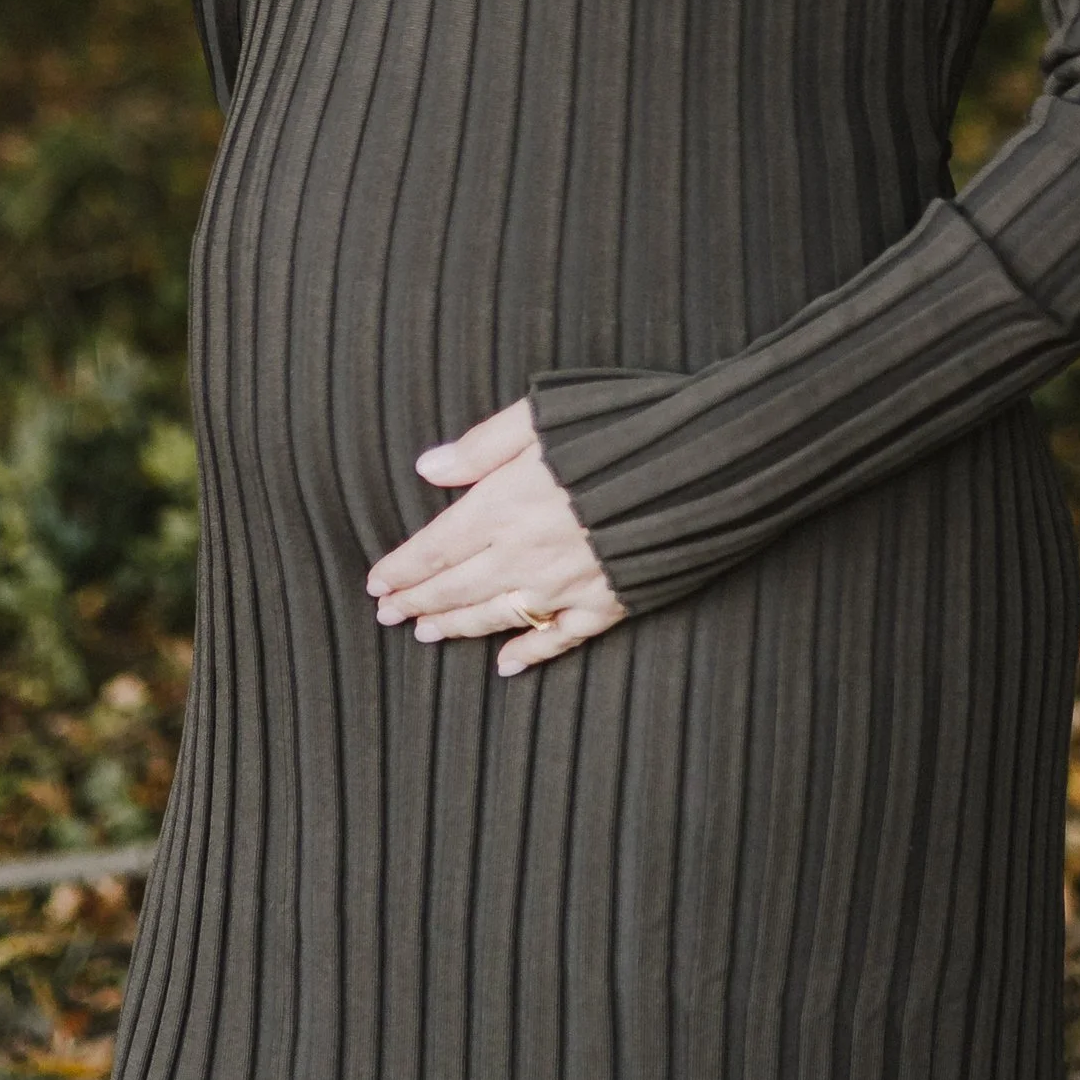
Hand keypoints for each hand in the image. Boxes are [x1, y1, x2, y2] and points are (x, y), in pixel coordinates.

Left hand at [366, 398, 625, 676]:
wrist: (703, 465)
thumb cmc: (620, 426)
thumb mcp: (543, 414)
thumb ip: (482, 445)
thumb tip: (428, 468)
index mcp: (506, 506)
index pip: (435, 549)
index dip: (401, 568)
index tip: (375, 583)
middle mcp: (527, 555)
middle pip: (457, 589)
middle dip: (417, 601)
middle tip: (387, 614)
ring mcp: (567, 586)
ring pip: (497, 616)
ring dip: (457, 626)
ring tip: (426, 633)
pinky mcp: (608, 603)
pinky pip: (559, 639)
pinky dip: (529, 653)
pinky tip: (507, 665)